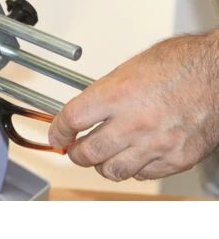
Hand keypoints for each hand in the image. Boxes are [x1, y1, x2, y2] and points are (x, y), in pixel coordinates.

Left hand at [49, 31, 218, 180]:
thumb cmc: (181, 64)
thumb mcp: (130, 68)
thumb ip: (105, 93)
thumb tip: (86, 111)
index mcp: (118, 93)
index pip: (72, 119)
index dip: (58, 129)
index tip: (57, 133)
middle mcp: (135, 121)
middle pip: (87, 152)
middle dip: (74, 152)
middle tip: (73, 148)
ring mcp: (156, 144)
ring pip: (112, 171)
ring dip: (100, 164)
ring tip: (101, 156)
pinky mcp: (176, 158)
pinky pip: (142, 174)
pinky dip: (131, 168)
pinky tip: (132, 156)